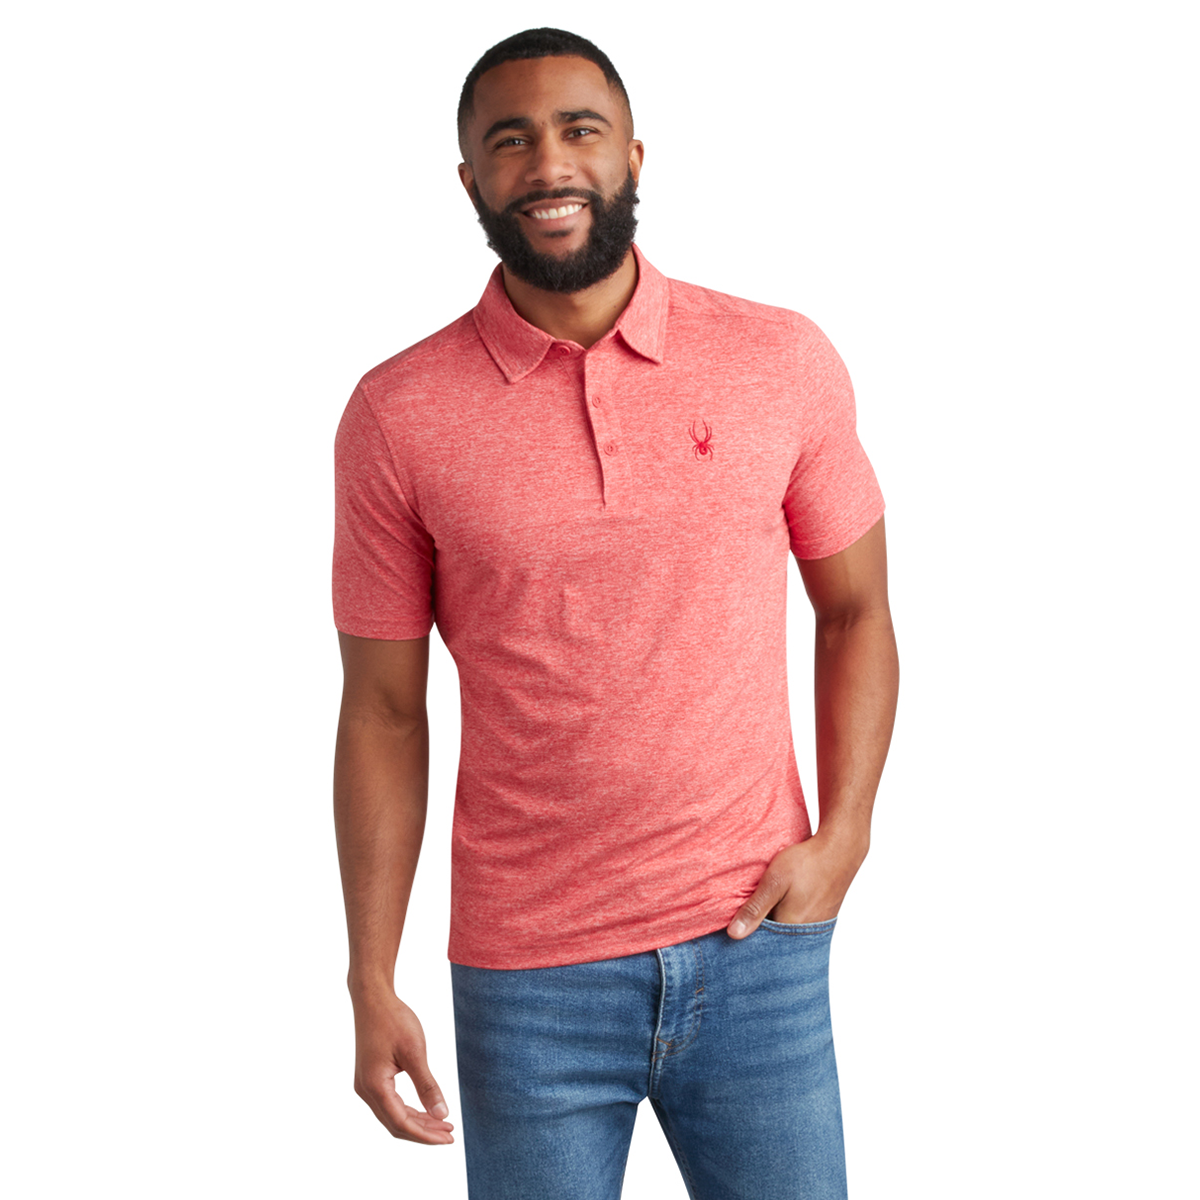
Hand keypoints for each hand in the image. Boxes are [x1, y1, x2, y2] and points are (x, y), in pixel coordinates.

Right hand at [351, 989, 454, 1143]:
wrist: (372, 999)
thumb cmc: (392, 1020)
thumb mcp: (414, 1051)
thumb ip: (427, 1085)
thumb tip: (441, 1114)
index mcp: (375, 1087)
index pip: (402, 1123)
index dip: (426, 1135)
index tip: (448, 1137)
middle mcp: (366, 1091)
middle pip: (396, 1124)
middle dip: (423, 1132)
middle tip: (449, 1133)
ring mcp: (365, 1085)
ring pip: (392, 1115)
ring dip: (417, 1122)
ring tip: (442, 1123)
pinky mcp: (370, 1078)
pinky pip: (389, 1103)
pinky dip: (407, 1110)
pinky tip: (424, 1109)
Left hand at [726, 830, 867, 937]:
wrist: (840, 850)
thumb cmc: (807, 863)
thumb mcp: (774, 882)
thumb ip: (755, 908)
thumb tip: (734, 934)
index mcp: (790, 928)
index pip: (761, 944)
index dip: (747, 935)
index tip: (732, 927)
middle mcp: (804, 933)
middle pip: (774, 940)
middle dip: (760, 931)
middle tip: (746, 914)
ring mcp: (816, 926)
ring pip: (786, 931)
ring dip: (774, 922)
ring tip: (765, 907)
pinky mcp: (822, 917)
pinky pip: (798, 924)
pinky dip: (787, 917)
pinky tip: (782, 904)